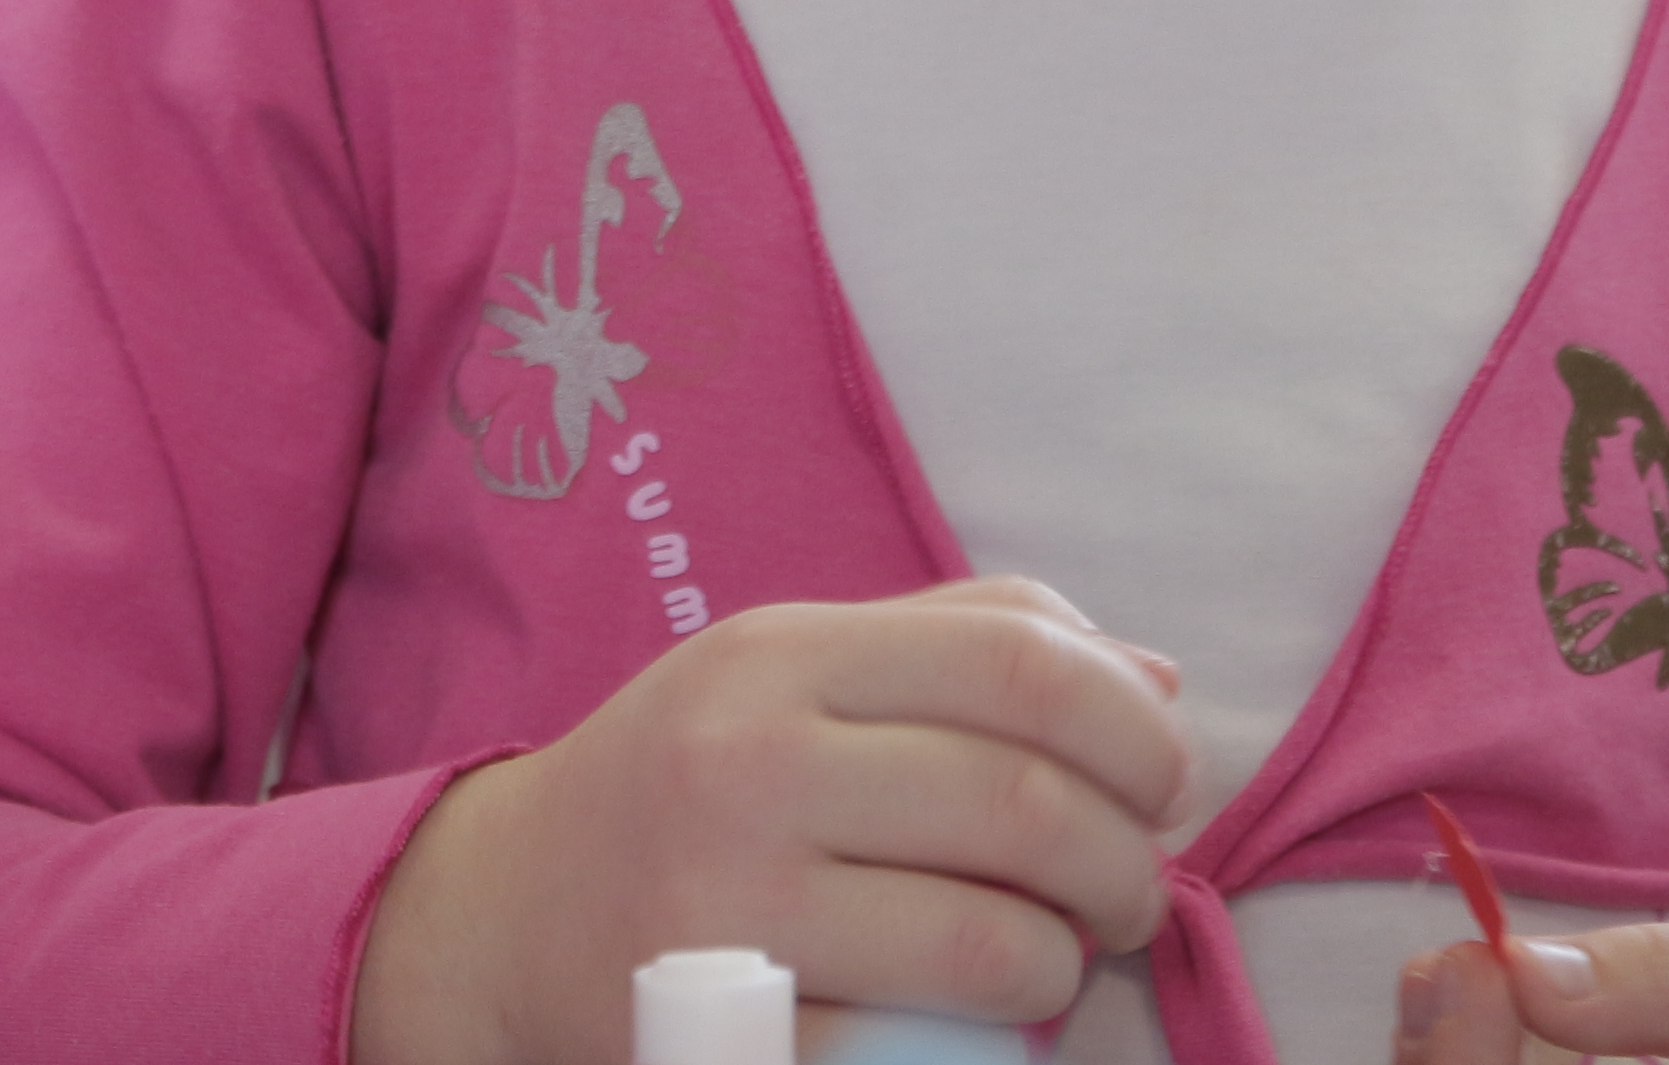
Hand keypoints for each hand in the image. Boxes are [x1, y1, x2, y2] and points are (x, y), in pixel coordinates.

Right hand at [350, 575, 1195, 1064]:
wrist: (505, 913)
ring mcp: (735, 907)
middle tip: (1131, 890)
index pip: (1019, 662)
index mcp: (780, 655)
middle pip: (1027, 804)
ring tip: (1059, 955)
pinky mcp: (735, 1031)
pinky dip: (992, 1037)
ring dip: (1071, 963)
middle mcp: (750, 765)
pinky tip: (977, 1013)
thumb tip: (1158, 681)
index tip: (1163, 778)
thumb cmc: (689, 777)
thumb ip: (964, 644)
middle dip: (1129, 863)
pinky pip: (927, 1046)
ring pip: (998, 943)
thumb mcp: (794, 669)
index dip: (1133, 727)